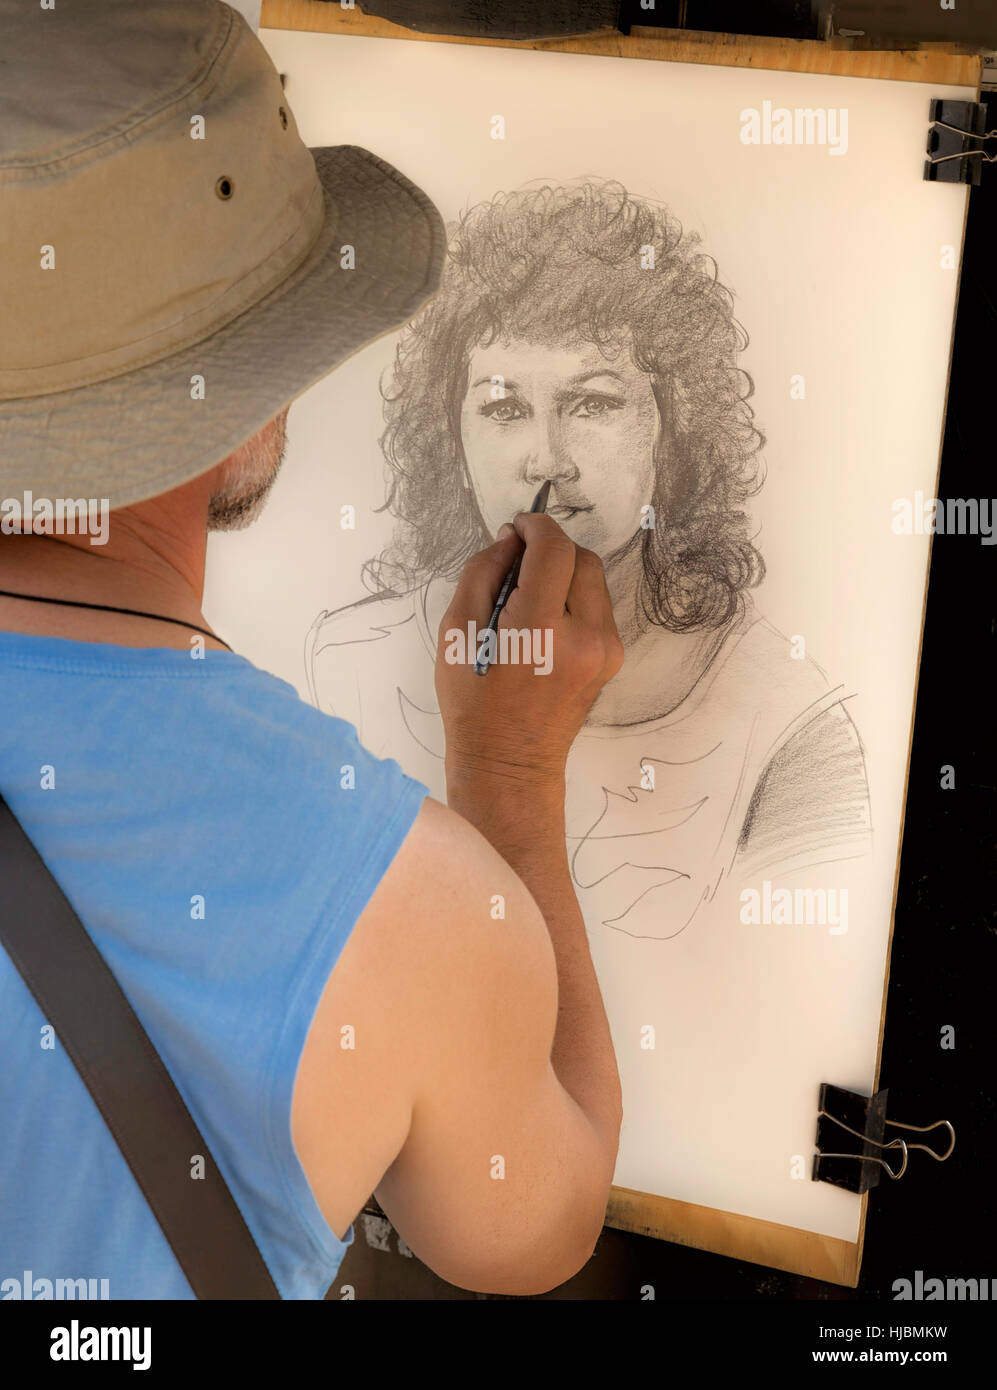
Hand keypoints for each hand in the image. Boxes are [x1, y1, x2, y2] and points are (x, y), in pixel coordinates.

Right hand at [435, 511, 623, 791]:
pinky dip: (574, 600)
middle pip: (582, 558)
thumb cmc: (474, 703)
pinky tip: (545, 623)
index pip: (555, 549)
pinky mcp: (612, 659)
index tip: (518, 528)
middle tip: (517, 566)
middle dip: (550, 551)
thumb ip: (482, 573)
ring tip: (529, 599)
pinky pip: (598, 607)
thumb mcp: (456, 631)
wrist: (509, 762)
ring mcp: (605, 650)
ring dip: (564, 575)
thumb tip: (510, 539)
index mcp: (541, 628)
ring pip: (594, 580)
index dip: (536, 526)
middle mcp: (585, 637)